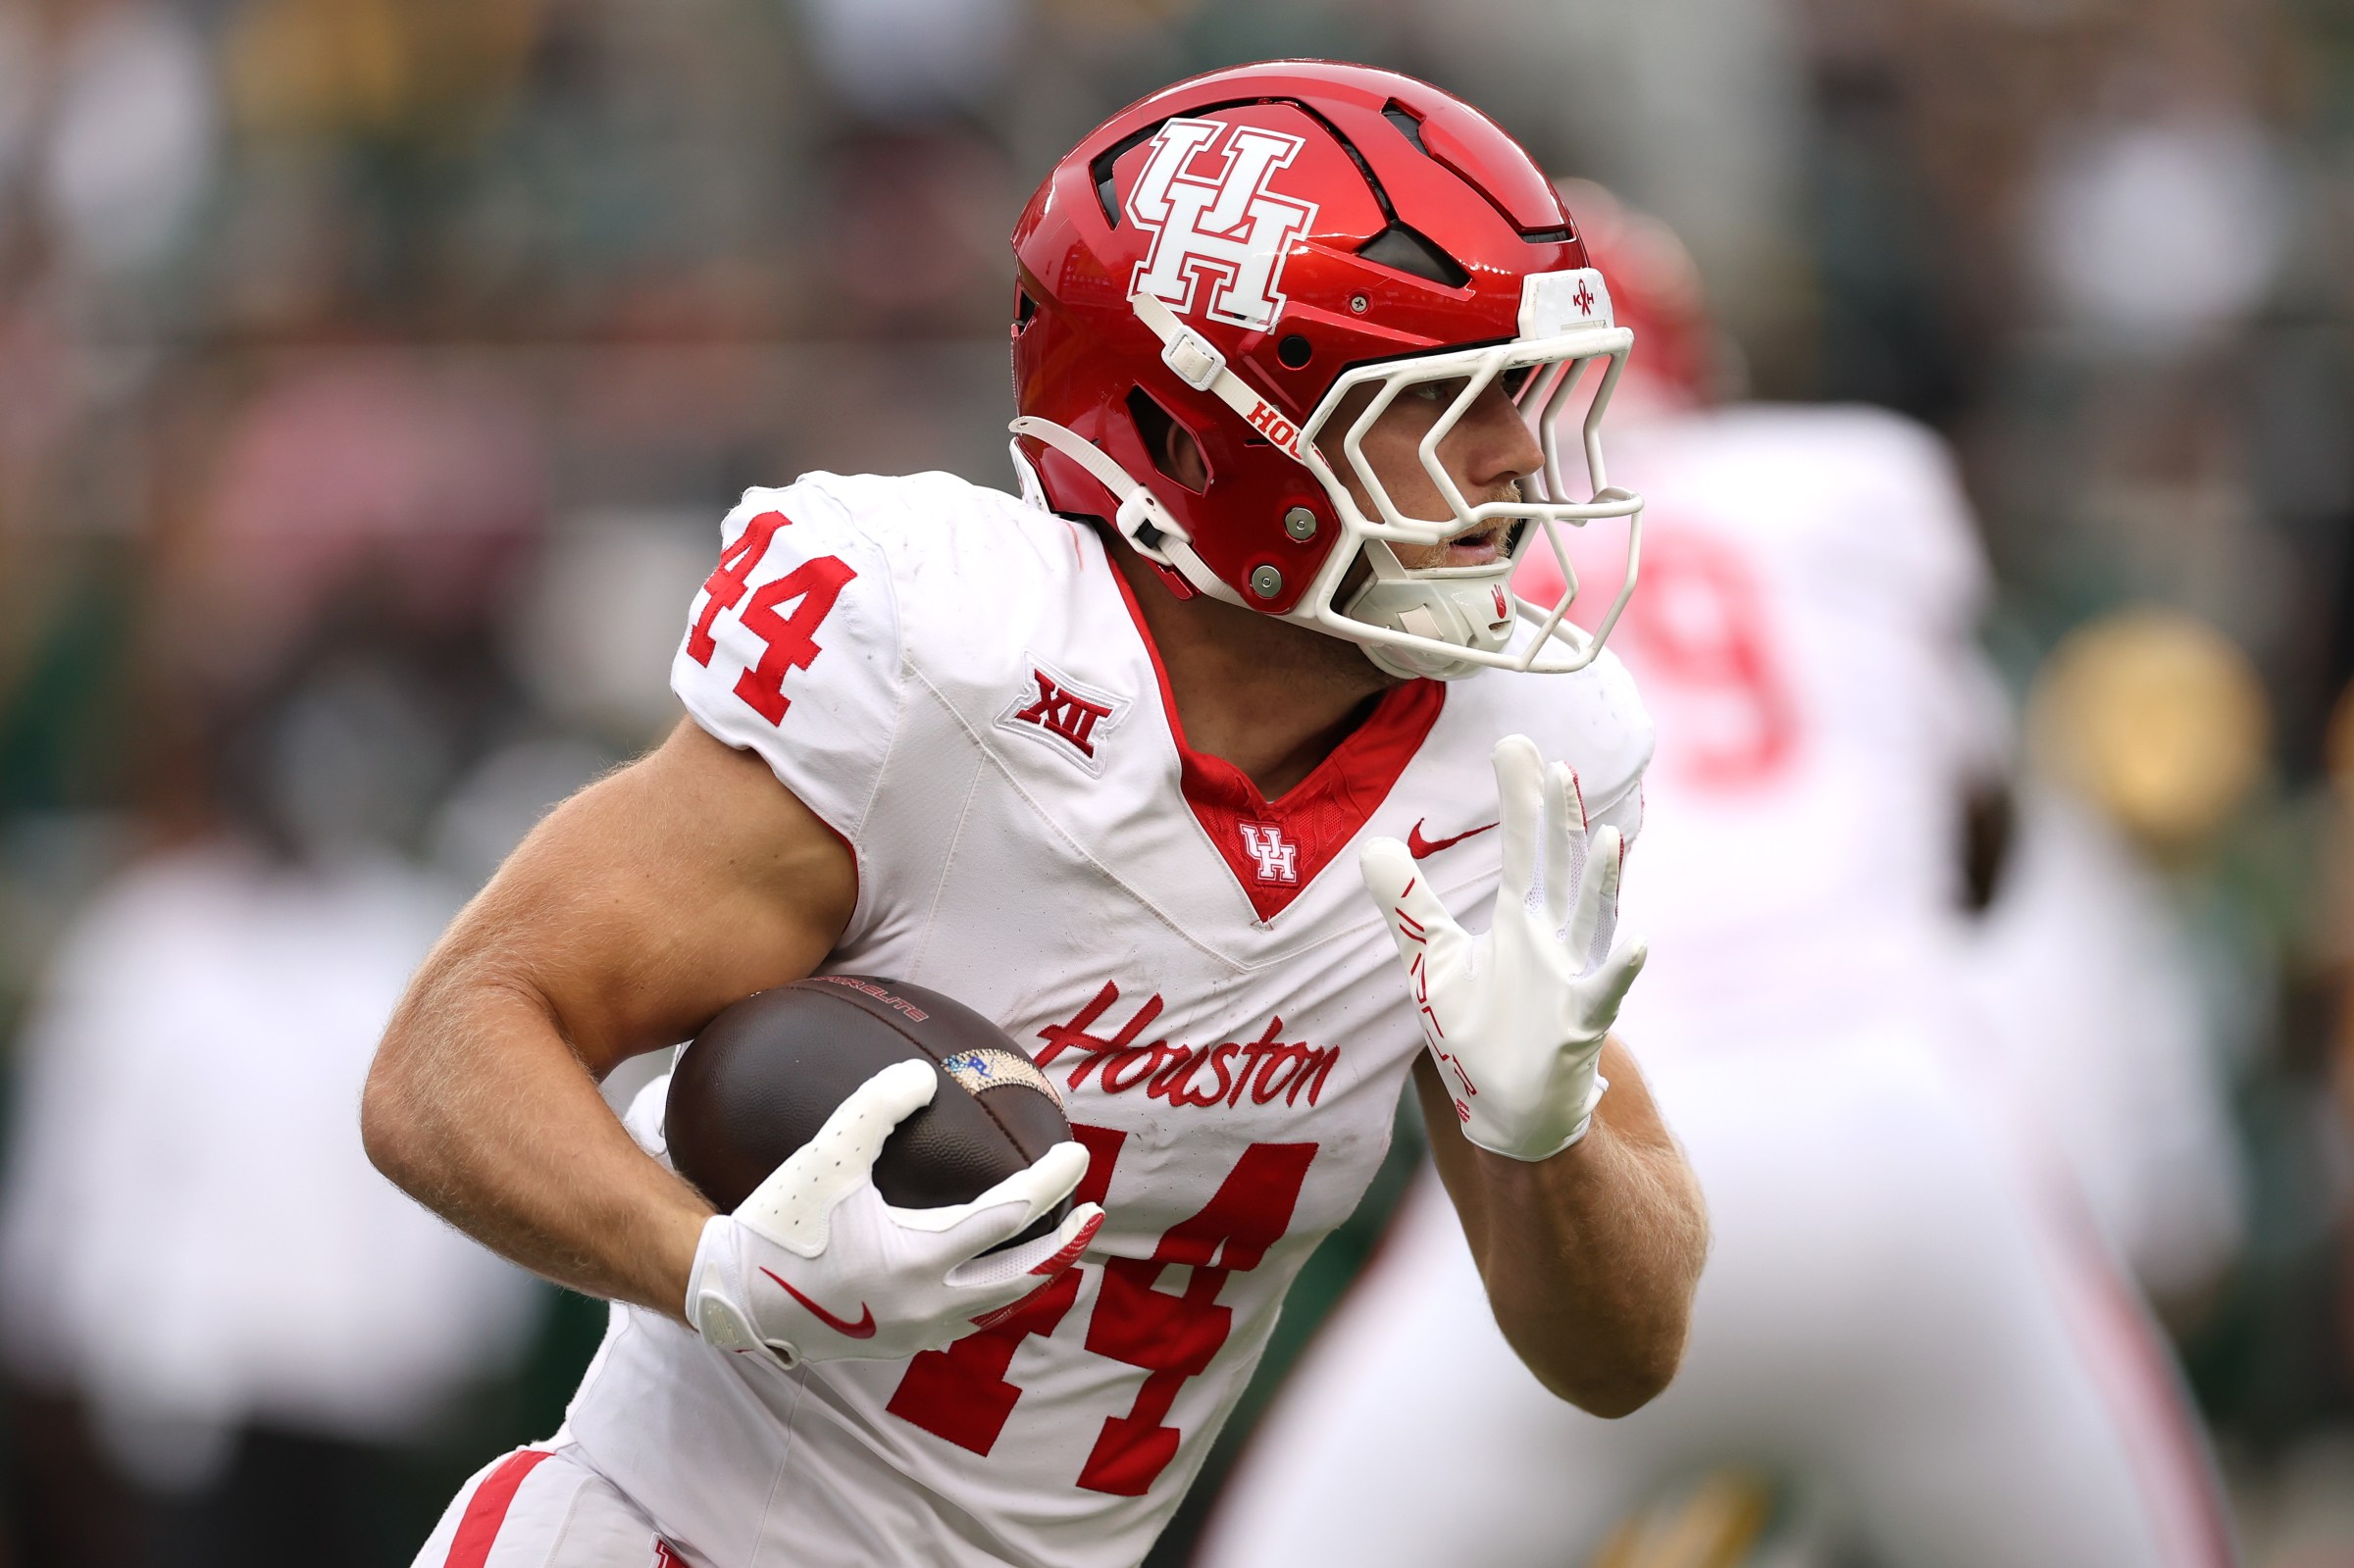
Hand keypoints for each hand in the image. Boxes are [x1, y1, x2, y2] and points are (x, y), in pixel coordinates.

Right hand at [686, 1059, 1101, 1365]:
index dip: (1051, 1183)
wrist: (733, 1294)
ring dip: (1032, 1275)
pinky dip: (992, 1296)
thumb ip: (876, 1107)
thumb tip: (923, 1075)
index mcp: (920, 1258)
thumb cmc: (781, 1221)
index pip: (1009, 1217)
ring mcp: (915, 1331)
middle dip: (1065, 1243)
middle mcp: (929, 1304)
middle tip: (1096, 1213)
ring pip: (996, 1306)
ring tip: (1054, 1247)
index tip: (1080, 1153)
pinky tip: (988, 1277)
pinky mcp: (897, 1344)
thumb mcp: (827, 1156)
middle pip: (1023, 1276)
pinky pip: (964, 1322)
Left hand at [1361, 735, 1646, 1160]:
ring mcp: (1573, 979)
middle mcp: (1554, 940)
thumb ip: (1409, 905)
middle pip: (1559, 870)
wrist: (1505, 1111)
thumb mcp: (1433, 961)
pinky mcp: (1580, 1025)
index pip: (1522, 849)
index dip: (1520, 799)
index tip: (1517, 743)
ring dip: (1600, 884)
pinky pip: (1604, 994)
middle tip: (1558, 765)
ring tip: (1610, 838)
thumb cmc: (1478, 1033)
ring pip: (1590, 923)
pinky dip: (1618, 970)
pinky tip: (1634, 942)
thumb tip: (1373, 844)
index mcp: (1520, 920)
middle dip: (1560, 822)